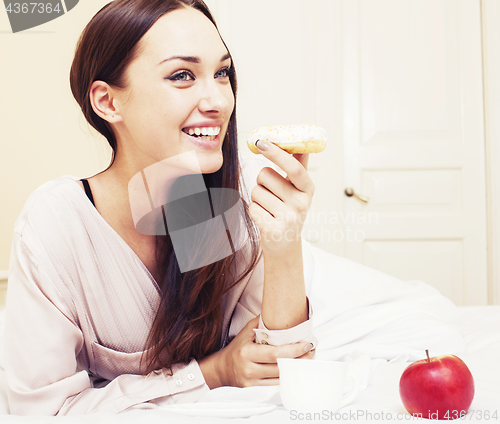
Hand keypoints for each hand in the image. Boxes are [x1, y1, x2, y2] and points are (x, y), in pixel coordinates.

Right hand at [208, 316, 313, 387]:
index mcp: (247, 352)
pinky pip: (275, 384)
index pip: (275, 353)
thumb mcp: (245, 332)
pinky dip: (286, 375)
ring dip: (295, 368)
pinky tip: (294, 368)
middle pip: (280, 366)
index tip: (306, 344)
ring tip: (306, 358)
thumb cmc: (236, 348)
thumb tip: (276, 309)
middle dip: (299, 359)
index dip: (293, 350)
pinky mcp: (254, 388)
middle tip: (311, 351)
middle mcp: (249, 368)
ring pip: (279, 377)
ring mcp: (252, 380)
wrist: (221, 369)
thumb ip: (260, 323)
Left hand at [248, 141, 313, 255]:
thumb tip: (299, 143)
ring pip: (256, 191)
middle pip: (265, 175)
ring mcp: (289, 217)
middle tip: (271, 194)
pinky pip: (252, 207)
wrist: (286, 244)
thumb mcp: (298, 190)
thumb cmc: (288, 211)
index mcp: (308, 188)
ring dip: (257, 198)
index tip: (262, 142)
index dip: (277, 153)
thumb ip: (298, 166)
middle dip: (262, 181)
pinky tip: (265, 218)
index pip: (293, 166)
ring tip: (269, 208)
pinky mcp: (274, 229)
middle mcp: (301, 203)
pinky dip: (254, 211)